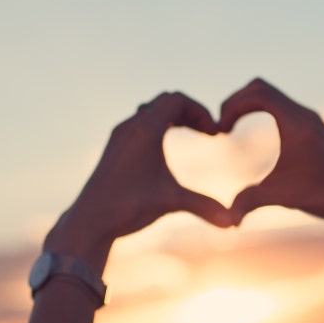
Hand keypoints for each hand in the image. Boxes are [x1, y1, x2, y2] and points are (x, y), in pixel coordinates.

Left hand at [44, 92, 231, 262]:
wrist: (89, 220)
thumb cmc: (128, 206)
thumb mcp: (171, 201)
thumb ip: (205, 206)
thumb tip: (233, 223)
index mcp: (146, 129)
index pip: (177, 100)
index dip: (201, 111)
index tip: (214, 134)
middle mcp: (130, 126)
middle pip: (165, 102)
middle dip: (190, 113)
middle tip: (207, 133)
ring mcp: (119, 136)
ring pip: (150, 112)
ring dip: (173, 118)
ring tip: (192, 134)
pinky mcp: (113, 148)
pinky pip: (139, 124)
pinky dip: (158, 128)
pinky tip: (166, 150)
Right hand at [219, 78, 323, 224]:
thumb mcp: (286, 197)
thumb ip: (252, 202)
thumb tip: (226, 220)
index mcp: (297, 122)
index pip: (257, 92)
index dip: (232, 105)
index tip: (221, 131)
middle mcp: (303, 115)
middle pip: (260, 88)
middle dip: (235, 102)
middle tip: (221, 127)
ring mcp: (309, 121)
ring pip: (270, 96)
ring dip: (247, 105)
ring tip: (229, 129)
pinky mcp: (311, 130)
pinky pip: (279, 108)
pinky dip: (259, 112)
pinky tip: (253, 137)